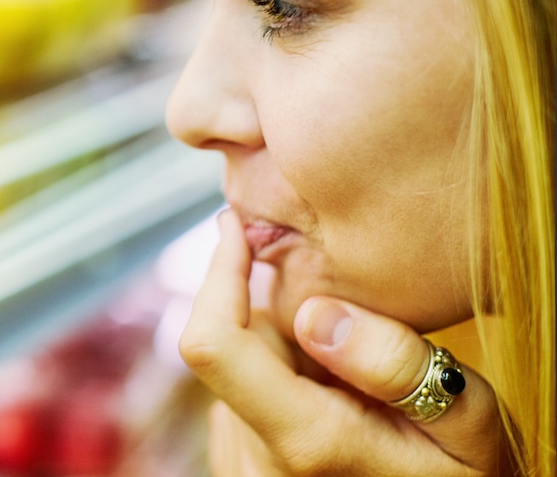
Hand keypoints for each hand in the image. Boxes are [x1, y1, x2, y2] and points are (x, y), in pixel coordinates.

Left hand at [179, 210, 509, 475]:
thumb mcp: (467, 423)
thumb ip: (399, 365)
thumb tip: (316, 312)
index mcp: (305, 439)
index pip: (213, 344)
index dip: (219, 275)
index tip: (239, 228)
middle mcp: (256, 458)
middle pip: (237, 345)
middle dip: (281, 315)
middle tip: (353, 322)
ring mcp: (243, 467)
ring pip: (244, 367)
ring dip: (287, 351)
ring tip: (355, 378)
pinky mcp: (241, 467)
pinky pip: (247, 398)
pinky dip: (284, 382)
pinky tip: (338, 401)